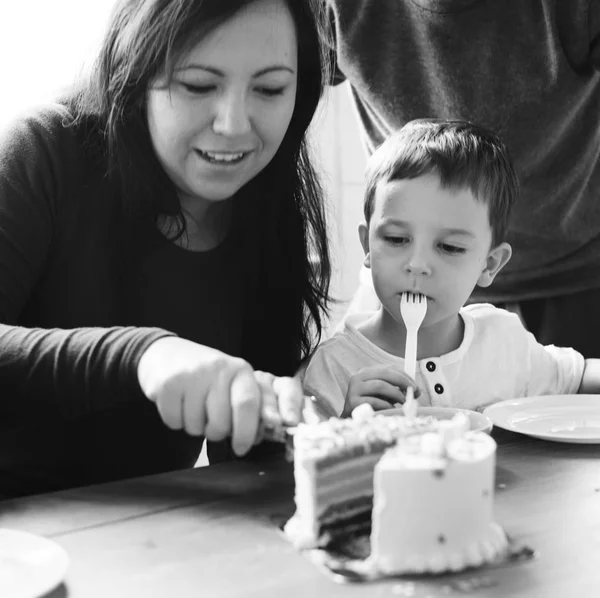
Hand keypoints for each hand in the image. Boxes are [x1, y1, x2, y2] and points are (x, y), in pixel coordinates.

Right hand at [137, 337, 302, 454]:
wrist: (169, 354)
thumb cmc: (209, 377)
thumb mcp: (234, 383)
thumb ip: (254, 405)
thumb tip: (273, 427)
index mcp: (240, 370)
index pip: (248, 404)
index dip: (246, 432)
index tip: (241, 449)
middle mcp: (217, 369)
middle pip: (221, 423)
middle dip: (217, 433)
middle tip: (213, 423)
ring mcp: (192, 375)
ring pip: (197, 426)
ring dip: (195, 427)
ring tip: (194, 408)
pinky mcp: (168, 384)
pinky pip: (175, 422)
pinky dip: (176, 421)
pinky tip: (178, 404)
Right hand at [342, 365, 419, 416]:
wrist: (353, 419)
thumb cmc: (371, 405)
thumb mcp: (384, 394)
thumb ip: (397, 389)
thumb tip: (417, 391)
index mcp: (366, 373)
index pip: (387, 368)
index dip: (403, 375)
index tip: (415, 385)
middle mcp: (357, 378)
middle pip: (384, 373)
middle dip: (402, 381)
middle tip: (413, 391)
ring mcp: (353, 390)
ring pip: (380, 385)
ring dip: (396, 394)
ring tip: (403, 402)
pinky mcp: (353, 402)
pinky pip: (375, 401)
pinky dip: (387, 405)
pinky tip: (391, 409)